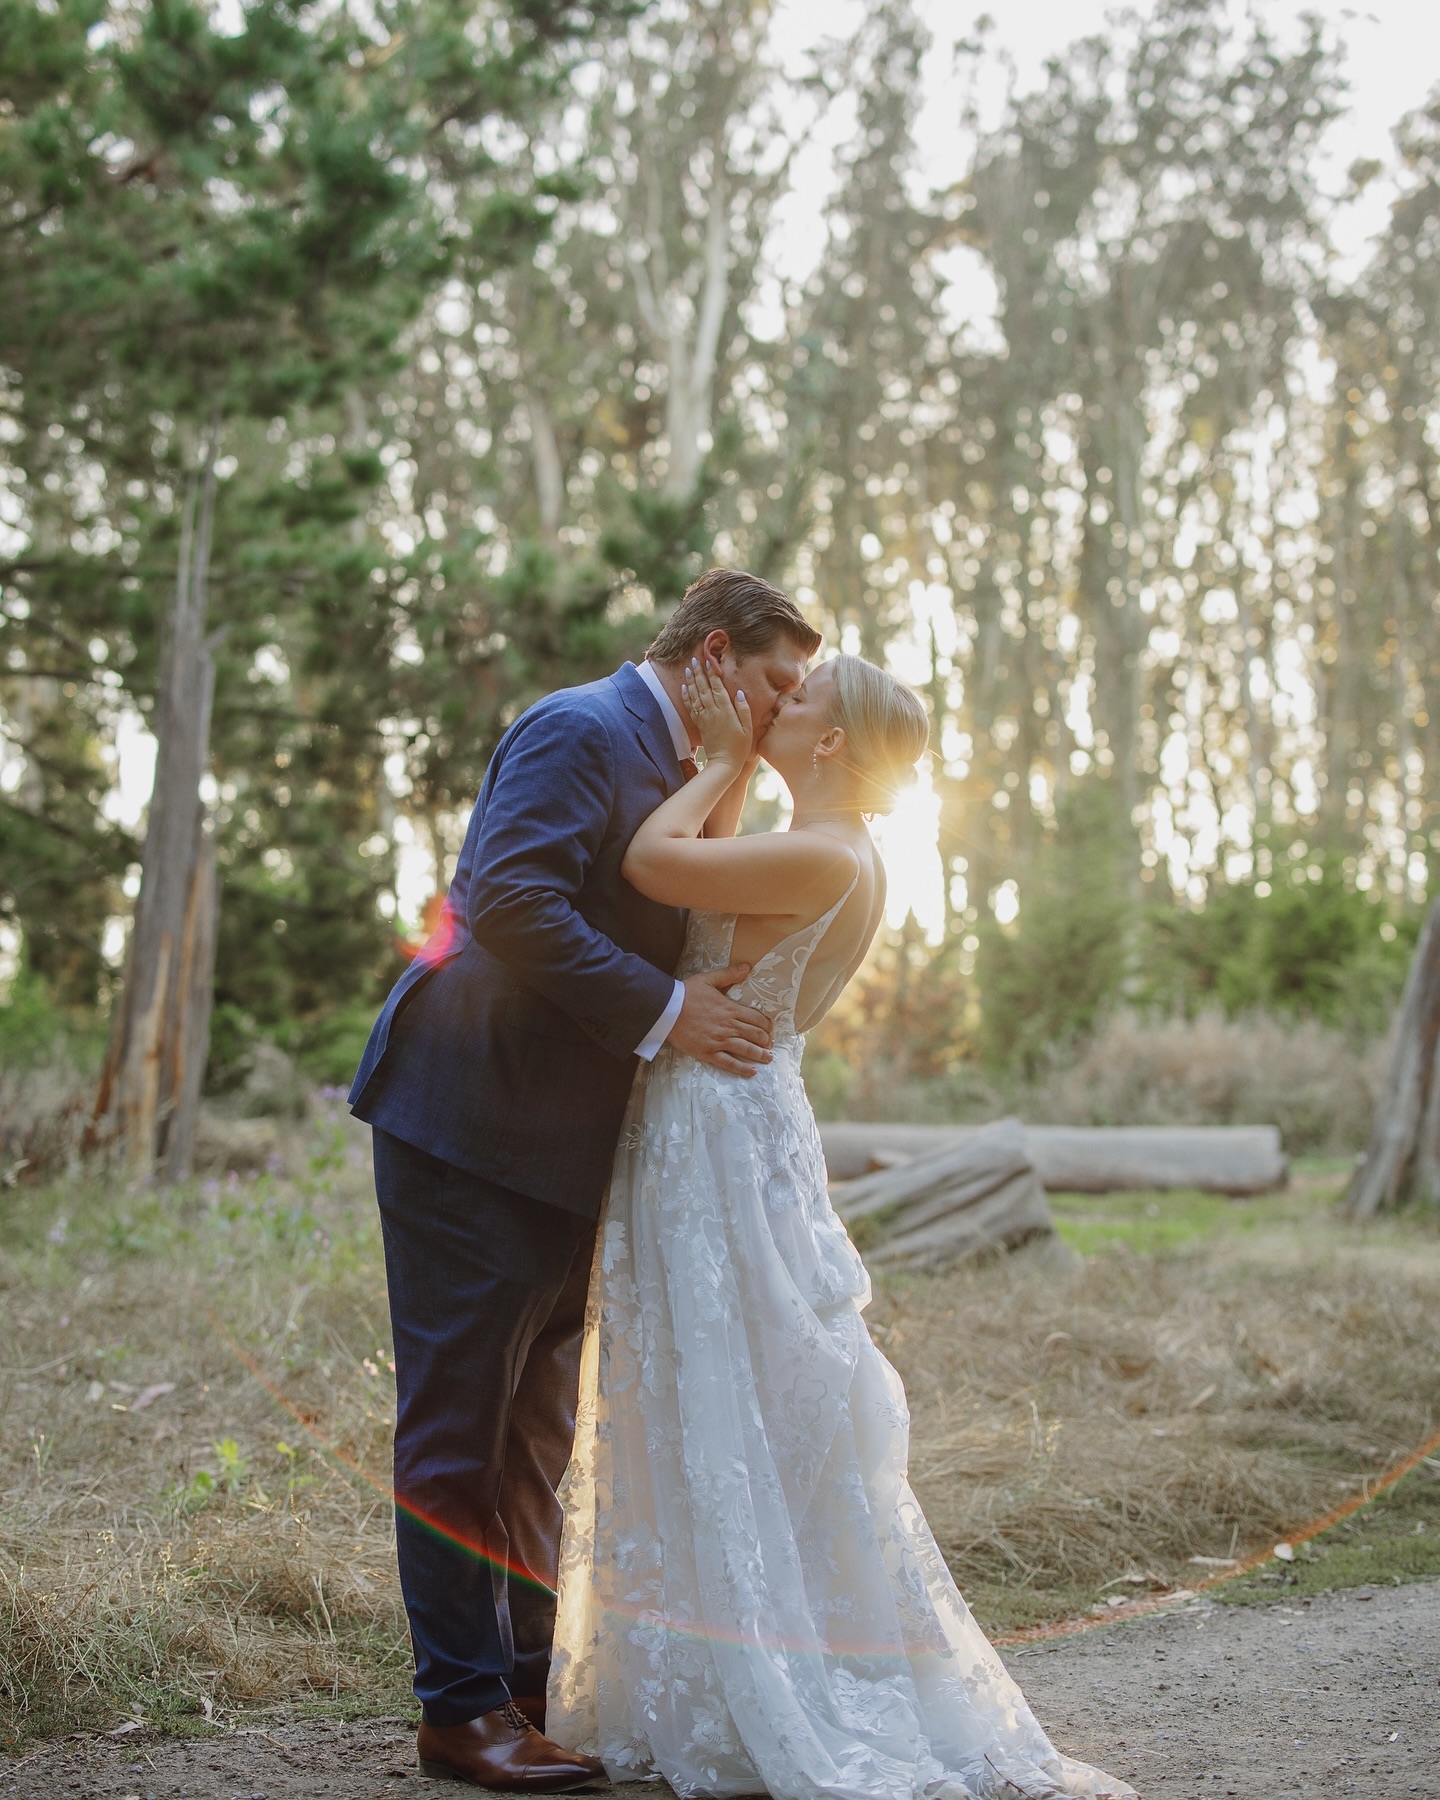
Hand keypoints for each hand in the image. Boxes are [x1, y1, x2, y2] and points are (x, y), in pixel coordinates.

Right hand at [668, 963, 772, 1075]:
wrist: (666, 1010)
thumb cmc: (686, 994)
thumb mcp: (708, 979)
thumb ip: (729, 974)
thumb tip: (747, 966)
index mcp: (731, 1009)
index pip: (756, 1018)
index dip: (766, 1025)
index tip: (769, 1028)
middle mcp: (729, 1027)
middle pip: (755, 1035)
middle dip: (766, 1040)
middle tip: (770, 1044)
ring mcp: (719, 1041)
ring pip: (746, 1050)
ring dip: (760, 1055)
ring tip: (768, 1058)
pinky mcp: (709, 1053)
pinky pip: (729, 1063)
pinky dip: (742, 1069)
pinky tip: (752, 1072)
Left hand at [680, 655, 751, 770]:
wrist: (724, 763)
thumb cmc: (739, 746)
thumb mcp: (748, 728)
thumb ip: (744, 709)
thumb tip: (739, 693)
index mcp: (725, 711)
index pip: (717, 688)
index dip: (713, 674)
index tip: (709, 661)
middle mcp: (712, 712)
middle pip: (704, 689)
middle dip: (699, 673)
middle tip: (694, 660)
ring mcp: (704, 719)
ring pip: (695, 696)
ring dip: (691, 682)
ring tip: (688, 669)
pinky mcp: (700, 725)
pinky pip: (691, 708)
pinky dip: (687, 697)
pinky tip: (684, 688)